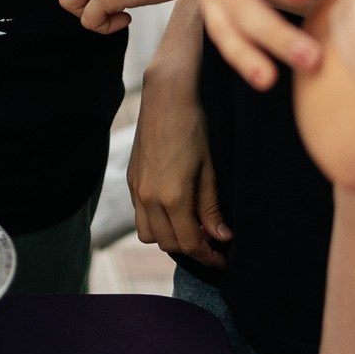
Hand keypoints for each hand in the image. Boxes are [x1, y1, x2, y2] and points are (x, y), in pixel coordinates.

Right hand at [128, 22, 228, 265]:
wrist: (168, 95)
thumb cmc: (196, 127)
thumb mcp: (211, 169)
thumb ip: (212, 207)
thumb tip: (222, 237)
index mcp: (172, 197)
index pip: (189, 244)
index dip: (208, 256)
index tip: (223, 258)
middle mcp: (148, 197)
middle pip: (168, 244)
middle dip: (191, 249)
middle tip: (213, 243)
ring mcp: (136, 188)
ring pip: (148, 234)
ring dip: (170, 237)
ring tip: (192, 226)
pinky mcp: (131, 177)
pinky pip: (140, 214)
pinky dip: (157, 221)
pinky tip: (175, 208)